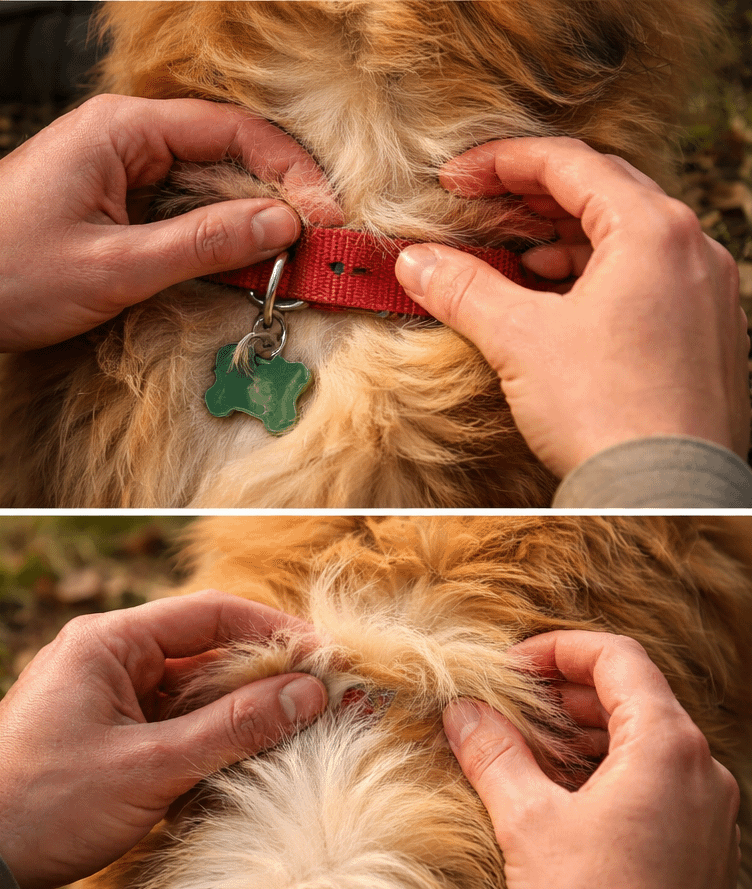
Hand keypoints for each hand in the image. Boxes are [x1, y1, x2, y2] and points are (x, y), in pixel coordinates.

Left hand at [0, 94, 344, 351]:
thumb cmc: (12, 280)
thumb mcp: (115, 268)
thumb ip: (202, 244)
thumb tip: (282, 224)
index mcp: (118, 129)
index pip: (230, 131)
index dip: (287, 171)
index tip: (324, 216)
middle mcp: (117, 134)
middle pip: (221, 149)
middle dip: (272, 193)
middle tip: (315, 242)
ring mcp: (110, 164)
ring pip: (200, 178)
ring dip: (241, 215)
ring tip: (285, 256)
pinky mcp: (104, 197)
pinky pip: (172, 202)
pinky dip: (206, 229)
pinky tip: (234, 260)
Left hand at [0, 590, 326, 888]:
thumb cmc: (48, 807)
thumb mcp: (150, 767)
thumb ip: (234, 727)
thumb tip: (311, 692)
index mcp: (105, 642)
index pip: (209, 613)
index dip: (277, 631)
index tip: (331, 659)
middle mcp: (106, 659)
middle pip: (207, 652)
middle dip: (270, 678)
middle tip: (335, 702)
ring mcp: (107, 699)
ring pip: (196, 694)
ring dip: (245, 715)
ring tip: (308, 735)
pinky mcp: (109, 738)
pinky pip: (176, 726)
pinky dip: (214, 742)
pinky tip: (255, 763)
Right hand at [395, 137, 749, 477]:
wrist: (668, 493)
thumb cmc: (608, 412)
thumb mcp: (518, 339)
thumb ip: (463, 287)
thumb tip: (416, 261)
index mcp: (652, 230)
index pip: (570, 163)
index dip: (502, 161)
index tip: (454, 178)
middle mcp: (692, 248)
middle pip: (603, 191)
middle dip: (531, 197)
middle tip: (477, 207)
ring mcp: (707, 290)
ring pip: (625, 237)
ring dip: (561, 239)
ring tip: (509, 262)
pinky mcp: (706, 332)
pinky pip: (645, 277)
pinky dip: (592, 275)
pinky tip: (554, 305)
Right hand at [444, 630, 740, 888]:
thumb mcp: (527, 819)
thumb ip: (494, 753)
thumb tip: (463, 712)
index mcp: (666, 745)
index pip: (617, 658)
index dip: (558, 650)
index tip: (510, 667)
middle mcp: (699, 768)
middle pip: (631, 697)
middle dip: (563, 695)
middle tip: (506, 705)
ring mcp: (705, 808)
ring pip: (641, 741)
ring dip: (581, 734)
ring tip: (523, 750)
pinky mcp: (696, 843)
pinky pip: (652, 782)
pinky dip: (604, 770)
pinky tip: (556, 794)